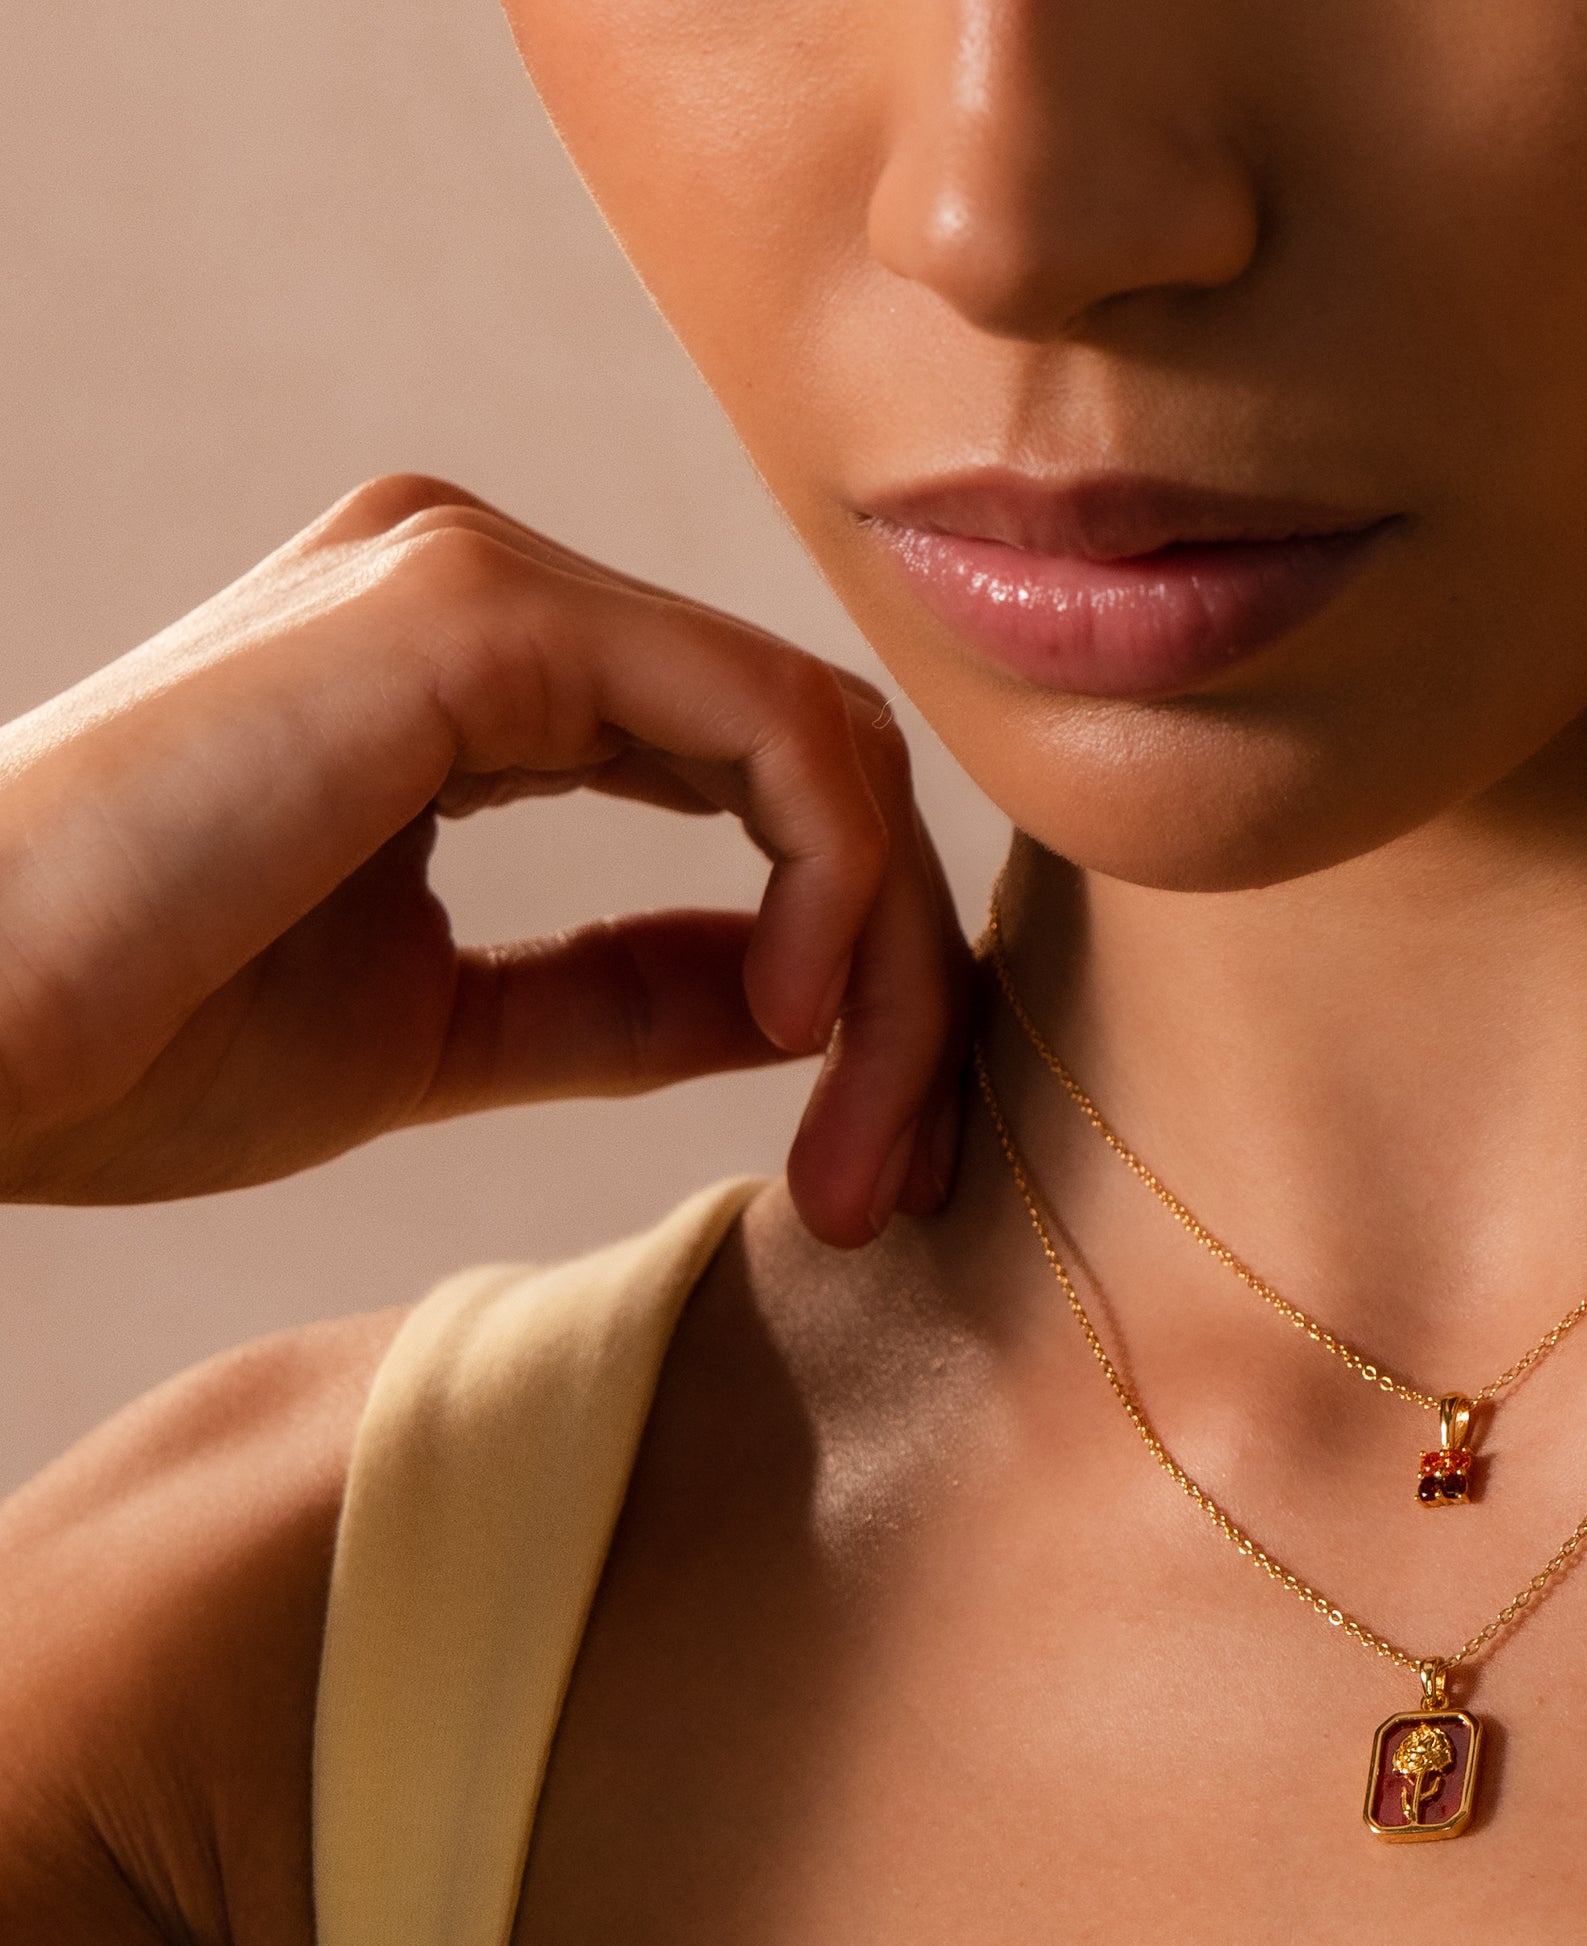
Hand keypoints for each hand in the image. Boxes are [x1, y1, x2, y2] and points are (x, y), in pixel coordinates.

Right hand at [0, 477, 972, 1240]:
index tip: (866, 1158)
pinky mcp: (469, 611)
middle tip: (898, 1173)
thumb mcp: (447, 1031)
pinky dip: (829, 880)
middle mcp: (489, 594)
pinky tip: (791, 1019)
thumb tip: (798, 996)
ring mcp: (476, 578)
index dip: (861, 975)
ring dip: (890, 959)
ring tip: (858, 1134)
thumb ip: (623, 991)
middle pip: (818, 760)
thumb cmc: (128, 1043)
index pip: (762, 787)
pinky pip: (767, 727)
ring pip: (821, 742)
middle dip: (905, 979)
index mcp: (473, 678)